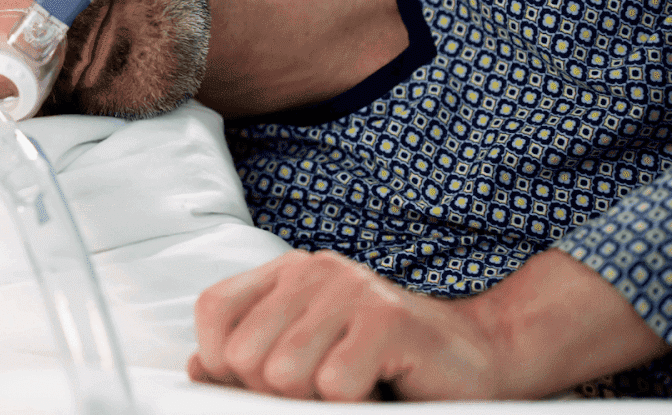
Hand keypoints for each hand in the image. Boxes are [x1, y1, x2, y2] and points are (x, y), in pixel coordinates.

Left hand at [188, 248, 670, 401]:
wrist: (474, 357)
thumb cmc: (385, 360)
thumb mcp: (306, 352)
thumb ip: (249, 356)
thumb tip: (197, 369)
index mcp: (287, 272)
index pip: (213, 312)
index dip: (225, 364)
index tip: (264, 384)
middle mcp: (314, 268)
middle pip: (245, 356)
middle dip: (276, 392)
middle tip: (323, 389)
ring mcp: (352, 289)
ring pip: (285, 373)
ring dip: (318, 399)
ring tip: (352, 385)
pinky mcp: (387, 319)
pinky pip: (334, 385)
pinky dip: (354, 402)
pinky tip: (381, 383)